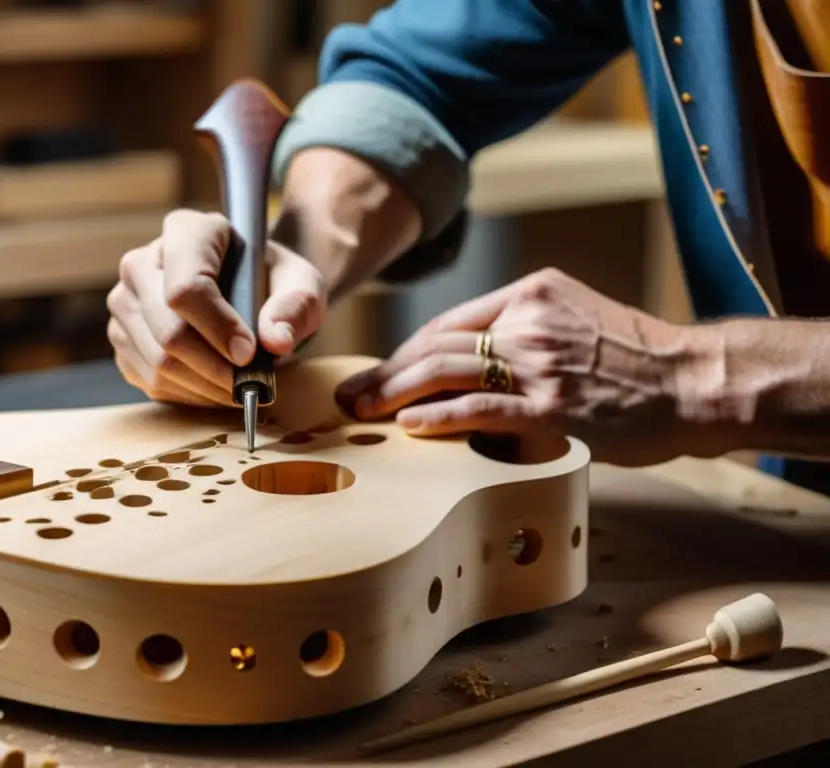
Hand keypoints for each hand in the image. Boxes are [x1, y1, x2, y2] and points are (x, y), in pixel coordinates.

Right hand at [107, 209, 326, 405]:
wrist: (252, 293)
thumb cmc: (275, 283)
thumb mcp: (303, 285)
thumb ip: (296, 306)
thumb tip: (275, 340)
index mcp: (186, 232)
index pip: (186, 286)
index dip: (218, 327)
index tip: (250, 353)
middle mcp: (142, 262)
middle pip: (168, 330)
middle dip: (214, 367)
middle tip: (251, 383)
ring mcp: (126, 301)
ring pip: (156, 362)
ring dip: (205, 386)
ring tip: (239, 387)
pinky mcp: (123, 338)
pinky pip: (150, 381)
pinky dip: (189, 394)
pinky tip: (216, 386)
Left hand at [335, 268, 713, 465]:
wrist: (695, 380)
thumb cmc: (637, 359)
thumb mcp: (577, 322)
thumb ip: (525, 335)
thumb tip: (473, 368)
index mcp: (531, 294)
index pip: (449, 324)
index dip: (406, 352)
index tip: (380, 373)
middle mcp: (528, 321)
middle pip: (437, 345)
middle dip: (386, 372)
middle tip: (351, 395)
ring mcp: (539, 362)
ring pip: (448, 371)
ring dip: (395, 392)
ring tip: (362, 411)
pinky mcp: (552, 405)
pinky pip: (482, 408)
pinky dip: (440, 416)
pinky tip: (409, 425)